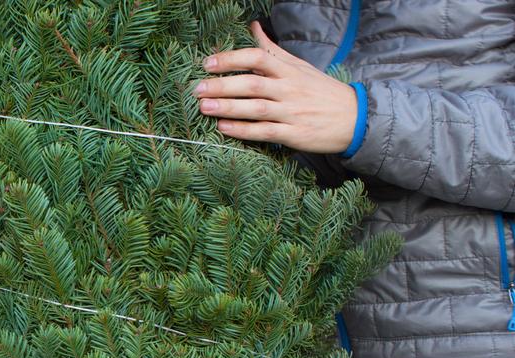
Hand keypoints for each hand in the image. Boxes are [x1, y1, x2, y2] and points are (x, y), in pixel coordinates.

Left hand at [194, 21, 357, 153]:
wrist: (356, 118)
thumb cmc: (322, 92)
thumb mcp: (300, 66)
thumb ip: (273, 50)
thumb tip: (253, 27)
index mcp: (289, 70)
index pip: (258, 58)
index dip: (232, 59)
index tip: (208, 63)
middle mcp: (289, 89)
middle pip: (252, 83)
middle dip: (222, 85)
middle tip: (197, 88)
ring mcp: (291, 112)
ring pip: (255, 108)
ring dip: (227, 107)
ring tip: (203, 107)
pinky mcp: (294, 134)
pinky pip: (264, 132)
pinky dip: (242, 130)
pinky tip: (223, 127)